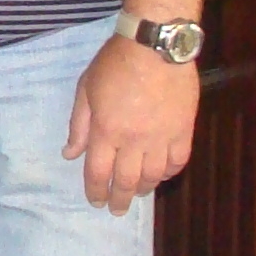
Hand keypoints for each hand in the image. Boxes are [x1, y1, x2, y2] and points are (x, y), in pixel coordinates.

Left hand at [65, 36, 198, 214]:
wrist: (156, 45)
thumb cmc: (115, 63)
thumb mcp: (86, 89)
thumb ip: (79, 125)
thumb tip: (70, 154)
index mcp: (106, 131)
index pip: (99, 173)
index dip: (96, 192)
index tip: (96, 202)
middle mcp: (134, 140)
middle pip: (126, 180)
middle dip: (120, 199)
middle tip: (117, 209)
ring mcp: (162, 137)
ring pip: (154, 175)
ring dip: (144, 188)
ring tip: (139, 193)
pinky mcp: (184, 129)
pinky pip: (178, 160)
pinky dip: (169, 172)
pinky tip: (162, 174)